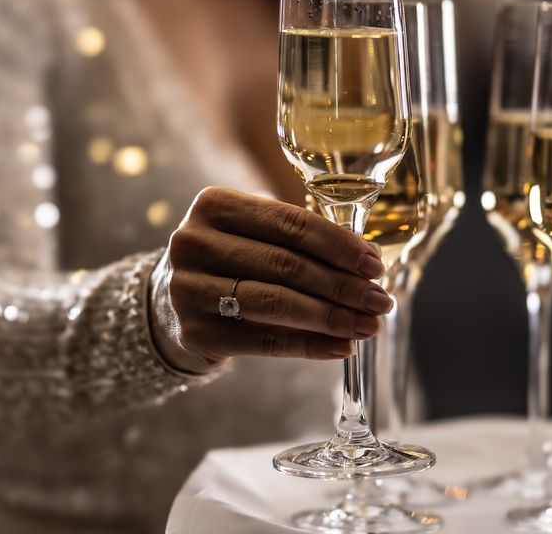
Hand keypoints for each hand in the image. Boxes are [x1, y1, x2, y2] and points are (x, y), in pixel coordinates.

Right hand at [151, 186, 391, 373]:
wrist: (171, 302)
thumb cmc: (228, 262)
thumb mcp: (250, 234)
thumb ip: (299, 240)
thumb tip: (368, 262)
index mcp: (213, 204)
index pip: (290, 223)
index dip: (339, 245)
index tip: (375, 265)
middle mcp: (193, 242)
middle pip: (286, 265)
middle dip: (342, 286)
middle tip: (380, 301)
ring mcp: (189, 288)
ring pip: (276, 303)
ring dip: (331, 318)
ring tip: (367, 326)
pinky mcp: (194, 332)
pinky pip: (264, 341)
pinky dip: (308, 346)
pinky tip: (340, 347)